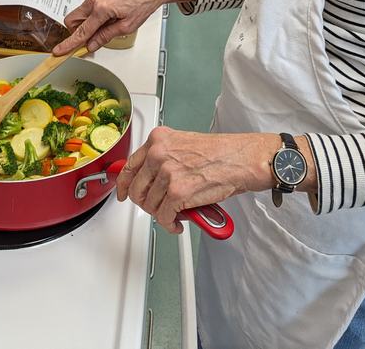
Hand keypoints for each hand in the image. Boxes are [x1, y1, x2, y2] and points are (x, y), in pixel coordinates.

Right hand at [53, 0, 197, 53]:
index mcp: (101, 9)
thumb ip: (106, 36)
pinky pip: (87, 9)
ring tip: (106, 28)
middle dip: (76, 33)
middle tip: (90, 41)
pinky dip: (91, 19)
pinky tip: (107, 21)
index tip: (59, 51)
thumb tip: (92, 45)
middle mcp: (94, 0)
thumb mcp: (126, 26)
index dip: (69, 44)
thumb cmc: (143, 3)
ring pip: (79, 15)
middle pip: (73, 21)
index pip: (81, 32)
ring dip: (85, 26)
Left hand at [116, 126, 279, 233]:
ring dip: (161, 215)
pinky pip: (164, 217)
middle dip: (146, 203)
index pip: (129, 165)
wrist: (242, 159)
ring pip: (150, 205)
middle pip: (137, 189)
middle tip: (157, 208)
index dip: (123, 184)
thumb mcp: (184, 144)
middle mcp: (159, 154)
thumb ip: (164, 158)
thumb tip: (151, 178)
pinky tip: (178, 223)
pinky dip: (170, 224)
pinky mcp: (178, 193)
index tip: (123, 193)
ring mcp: (167, 173)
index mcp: (159, 140)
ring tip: (174, 214)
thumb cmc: (220, 152)